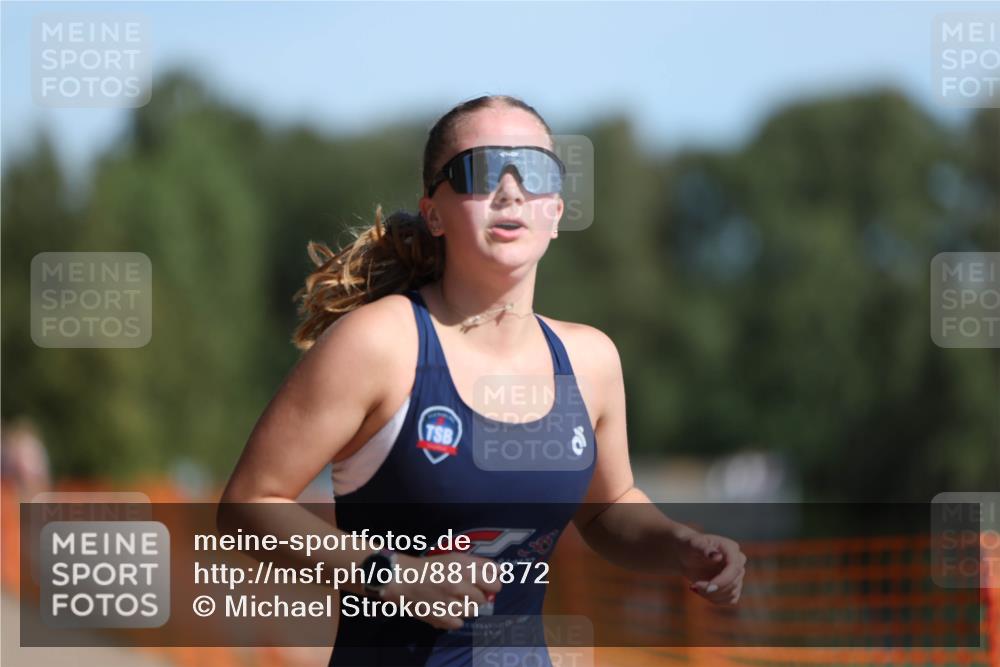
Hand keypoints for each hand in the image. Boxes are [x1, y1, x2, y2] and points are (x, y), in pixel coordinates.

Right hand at [380, 552, 501, 629]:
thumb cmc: (430, 567)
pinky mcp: (442, 618)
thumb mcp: (455, 558)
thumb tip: (500, 572)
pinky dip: (455, 618)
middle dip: (478, 595)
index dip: (493, 583)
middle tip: (465, 591)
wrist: (403, 580)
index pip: (494, 581)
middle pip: (484, 598)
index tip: (487, 584)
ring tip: (454, 599)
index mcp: (463, 567)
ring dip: (467, 606)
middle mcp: (458, 585)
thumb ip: (479, 564)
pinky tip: (447, 609)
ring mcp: (450, 603)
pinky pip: (459, 623)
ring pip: (473, 611)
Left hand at [676, 531, 745, 604]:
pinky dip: (715, 599)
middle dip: (714, 589)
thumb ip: (704, 548)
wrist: (685, 555)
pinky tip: (700, 591)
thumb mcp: (693, 544)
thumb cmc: (689, 546)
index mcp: (731, 548)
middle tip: (694, 586)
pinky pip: (730, 600)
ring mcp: (736, 574)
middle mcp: (738, 561)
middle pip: (734, 583)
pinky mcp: (733, 586)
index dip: (723, 581)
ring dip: (712, 595)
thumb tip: (717, 556)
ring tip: (695, 587)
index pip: (734, 568)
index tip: (707, 587)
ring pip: (732, 593)